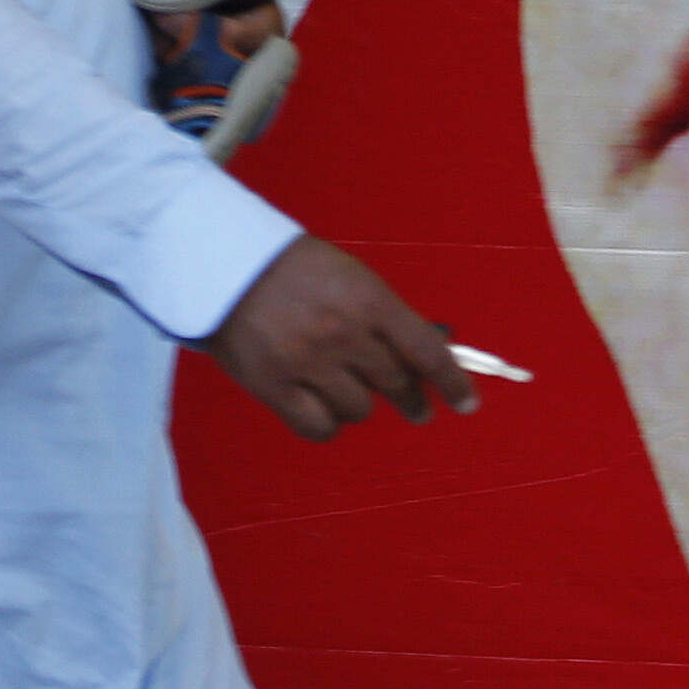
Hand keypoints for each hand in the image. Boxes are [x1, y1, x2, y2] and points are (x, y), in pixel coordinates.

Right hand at [204, 237, 478, 440]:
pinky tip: (322, 409)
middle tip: (414, 406)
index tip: (468, 404)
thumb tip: (422, 354)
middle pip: (395, 382)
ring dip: (360, 402)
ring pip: (359, 408)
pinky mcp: (274, 387)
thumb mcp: (346, 275)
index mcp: (367, 298)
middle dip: (410, 397)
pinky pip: (319, 427)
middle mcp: (344, 334)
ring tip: (346, 387)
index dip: (452, 382)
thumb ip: (382, 314)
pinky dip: (328, 423)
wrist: (220, 260)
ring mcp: (308, 363)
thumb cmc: (289, 265)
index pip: (425, 350)